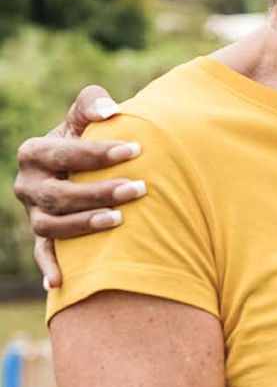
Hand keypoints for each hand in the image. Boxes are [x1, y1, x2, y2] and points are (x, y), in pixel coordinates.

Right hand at [13, 85, 147, 286]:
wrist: (81, 166)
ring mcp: (34, 214)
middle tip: (138, 187)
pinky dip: (48, 268)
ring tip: (119, 219)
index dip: (98, 152)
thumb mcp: (85, 117)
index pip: (63, 153)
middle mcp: (28, 186)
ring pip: (51, 226)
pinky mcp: (44, 236)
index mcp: (34, 152)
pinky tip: (59, 283)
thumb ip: (93, 104)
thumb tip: (110, 110)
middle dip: (98, 191)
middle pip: (58, 194)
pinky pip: (43, 254)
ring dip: (83, 224)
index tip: (136, 149)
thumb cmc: (88, 136)